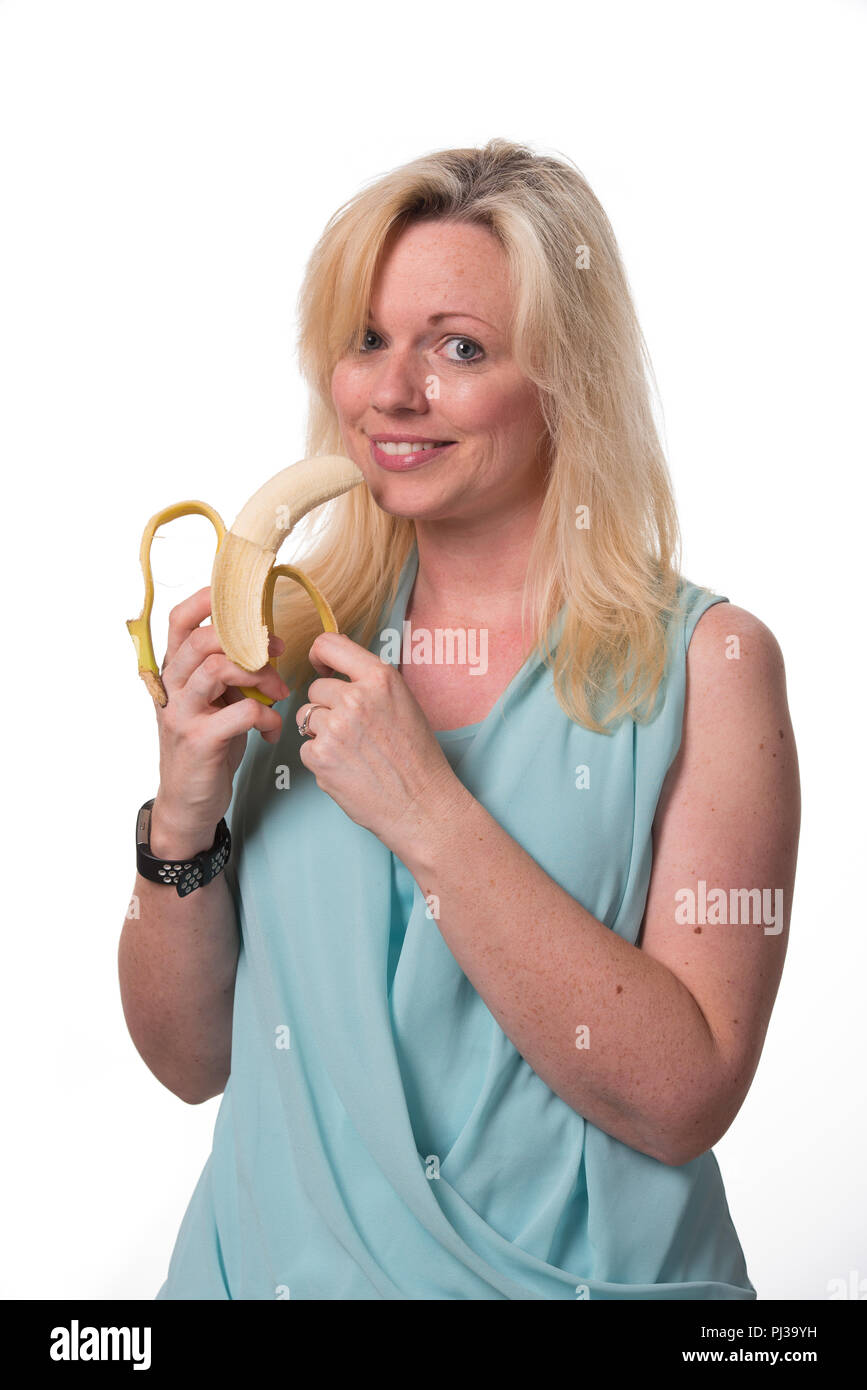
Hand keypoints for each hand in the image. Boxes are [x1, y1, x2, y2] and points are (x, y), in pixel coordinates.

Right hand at [153, 586, 290, 848]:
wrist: (188, 802)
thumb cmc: (209, 745)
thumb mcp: (215, 702)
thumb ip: (231, 672)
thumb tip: (268, 642)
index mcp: (175, 671)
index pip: (180, 620)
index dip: (209, 601)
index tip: (247, 602)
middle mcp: (172, 688)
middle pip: (203, 640)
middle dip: (248, 640)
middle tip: (278, 652)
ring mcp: (182, 714)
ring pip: (218, 670)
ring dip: (260, 675)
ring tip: (280, 692)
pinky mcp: (200, 741)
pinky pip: (242, 712)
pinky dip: (267, 716)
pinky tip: (273, 729)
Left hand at [297, 631, 461, 856]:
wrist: (421, 804)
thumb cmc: (417, 757)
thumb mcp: (403, 703)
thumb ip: (371, 684)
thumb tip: (337, 669)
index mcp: (380, 679)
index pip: (330, 645)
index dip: (320, 656)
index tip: (322, 667)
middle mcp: (355, 698)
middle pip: (316, 689)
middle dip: (327, 707)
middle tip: (354, 731)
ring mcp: (335, 728)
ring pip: (306, 718)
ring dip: (321, 732)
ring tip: (351, 751)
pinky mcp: (320, 757)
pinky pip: (305, 748)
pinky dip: (320, 759)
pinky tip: (346, 768)